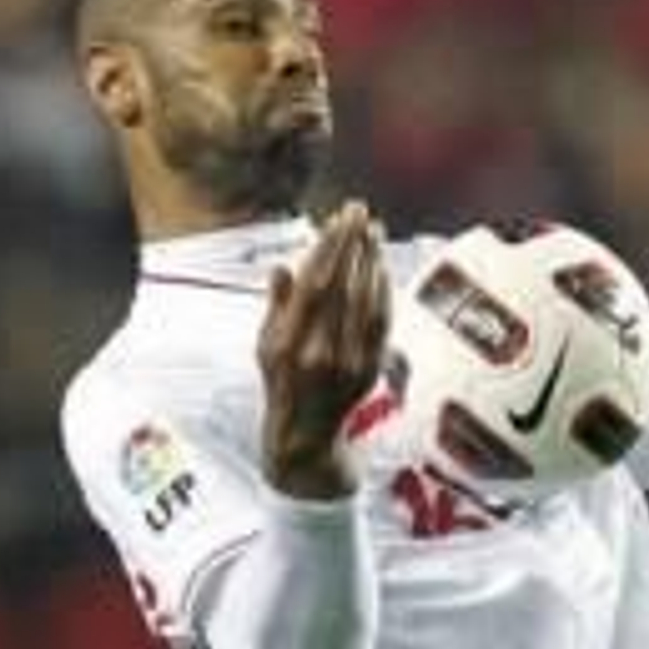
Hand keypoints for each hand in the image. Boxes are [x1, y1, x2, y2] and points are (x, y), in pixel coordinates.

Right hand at [257, 200, 390, 500]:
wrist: (305, 438)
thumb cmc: (281, 385)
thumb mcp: (265, 348)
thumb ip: (276, 307)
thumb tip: (281, 268)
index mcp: (289, 345)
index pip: (314, 286)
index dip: (328, 249)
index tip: (337, 219)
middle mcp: (321, 353)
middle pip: (343, 287)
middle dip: (353, 245)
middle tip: (359, 210)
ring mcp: (349, 364)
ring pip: (365, 301)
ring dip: (372, 262)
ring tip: (374, 230)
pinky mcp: (370, 370)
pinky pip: (381, 323)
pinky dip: (383, 291)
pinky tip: (382, 267)